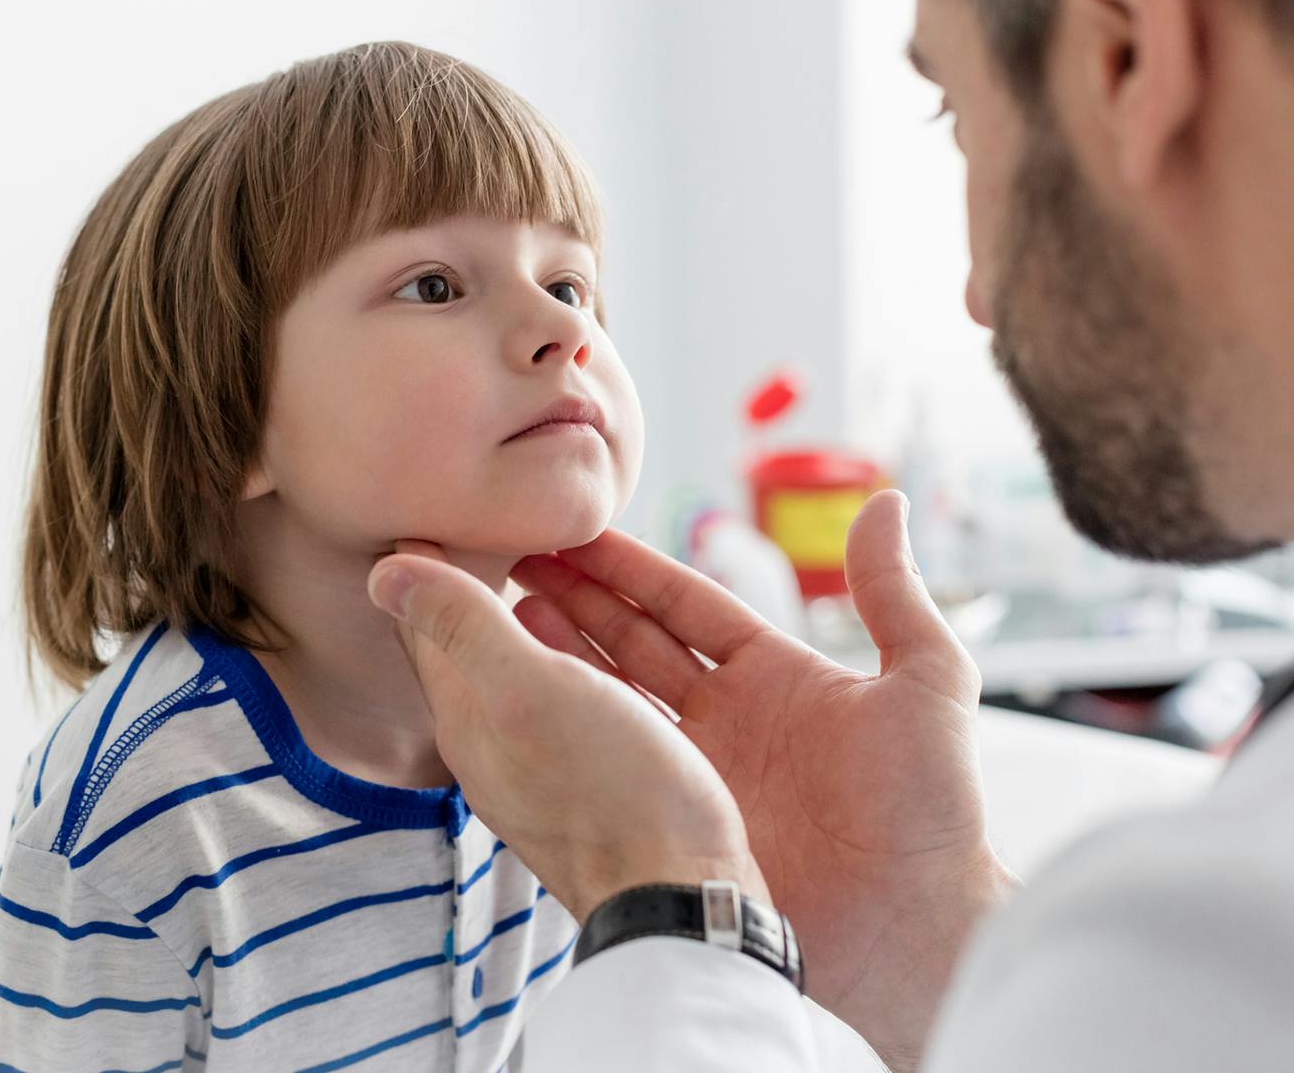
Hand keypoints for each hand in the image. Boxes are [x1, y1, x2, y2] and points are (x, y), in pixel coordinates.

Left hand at [366, 542, 769, 923]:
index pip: (428, 631)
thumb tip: (384, 571)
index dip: (425, 568)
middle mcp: (501, 742)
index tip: (426, 512)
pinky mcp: (603, 773)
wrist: (685, 895)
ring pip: (527, 666)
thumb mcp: (527, 692)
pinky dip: (571, 646)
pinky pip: (573, 687)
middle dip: (471, 587)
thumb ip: (461, 627)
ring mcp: (552, 762)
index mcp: (471, 719)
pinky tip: (590, 637)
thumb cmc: (609, 789)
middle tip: (475, 524)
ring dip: (528, 609)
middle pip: (474, 648)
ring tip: (536, 558)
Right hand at [511, 491, 1016, 1071]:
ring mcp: (696, 774)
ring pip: (613, 698)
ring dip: (562, 653)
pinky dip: (571, 728)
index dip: (633, 570)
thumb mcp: (928, 684)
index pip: (686, 606)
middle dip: (580, 599)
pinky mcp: (676, 825)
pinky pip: (615, 765)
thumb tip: (885, 504)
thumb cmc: (933, 811)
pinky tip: (529, 695)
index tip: (581, 533)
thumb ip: (893, 595)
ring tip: (506, 609)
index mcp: (775, 677)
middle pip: (636, 643)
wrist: (919, 936)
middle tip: (521, 558)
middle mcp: (726, 720)